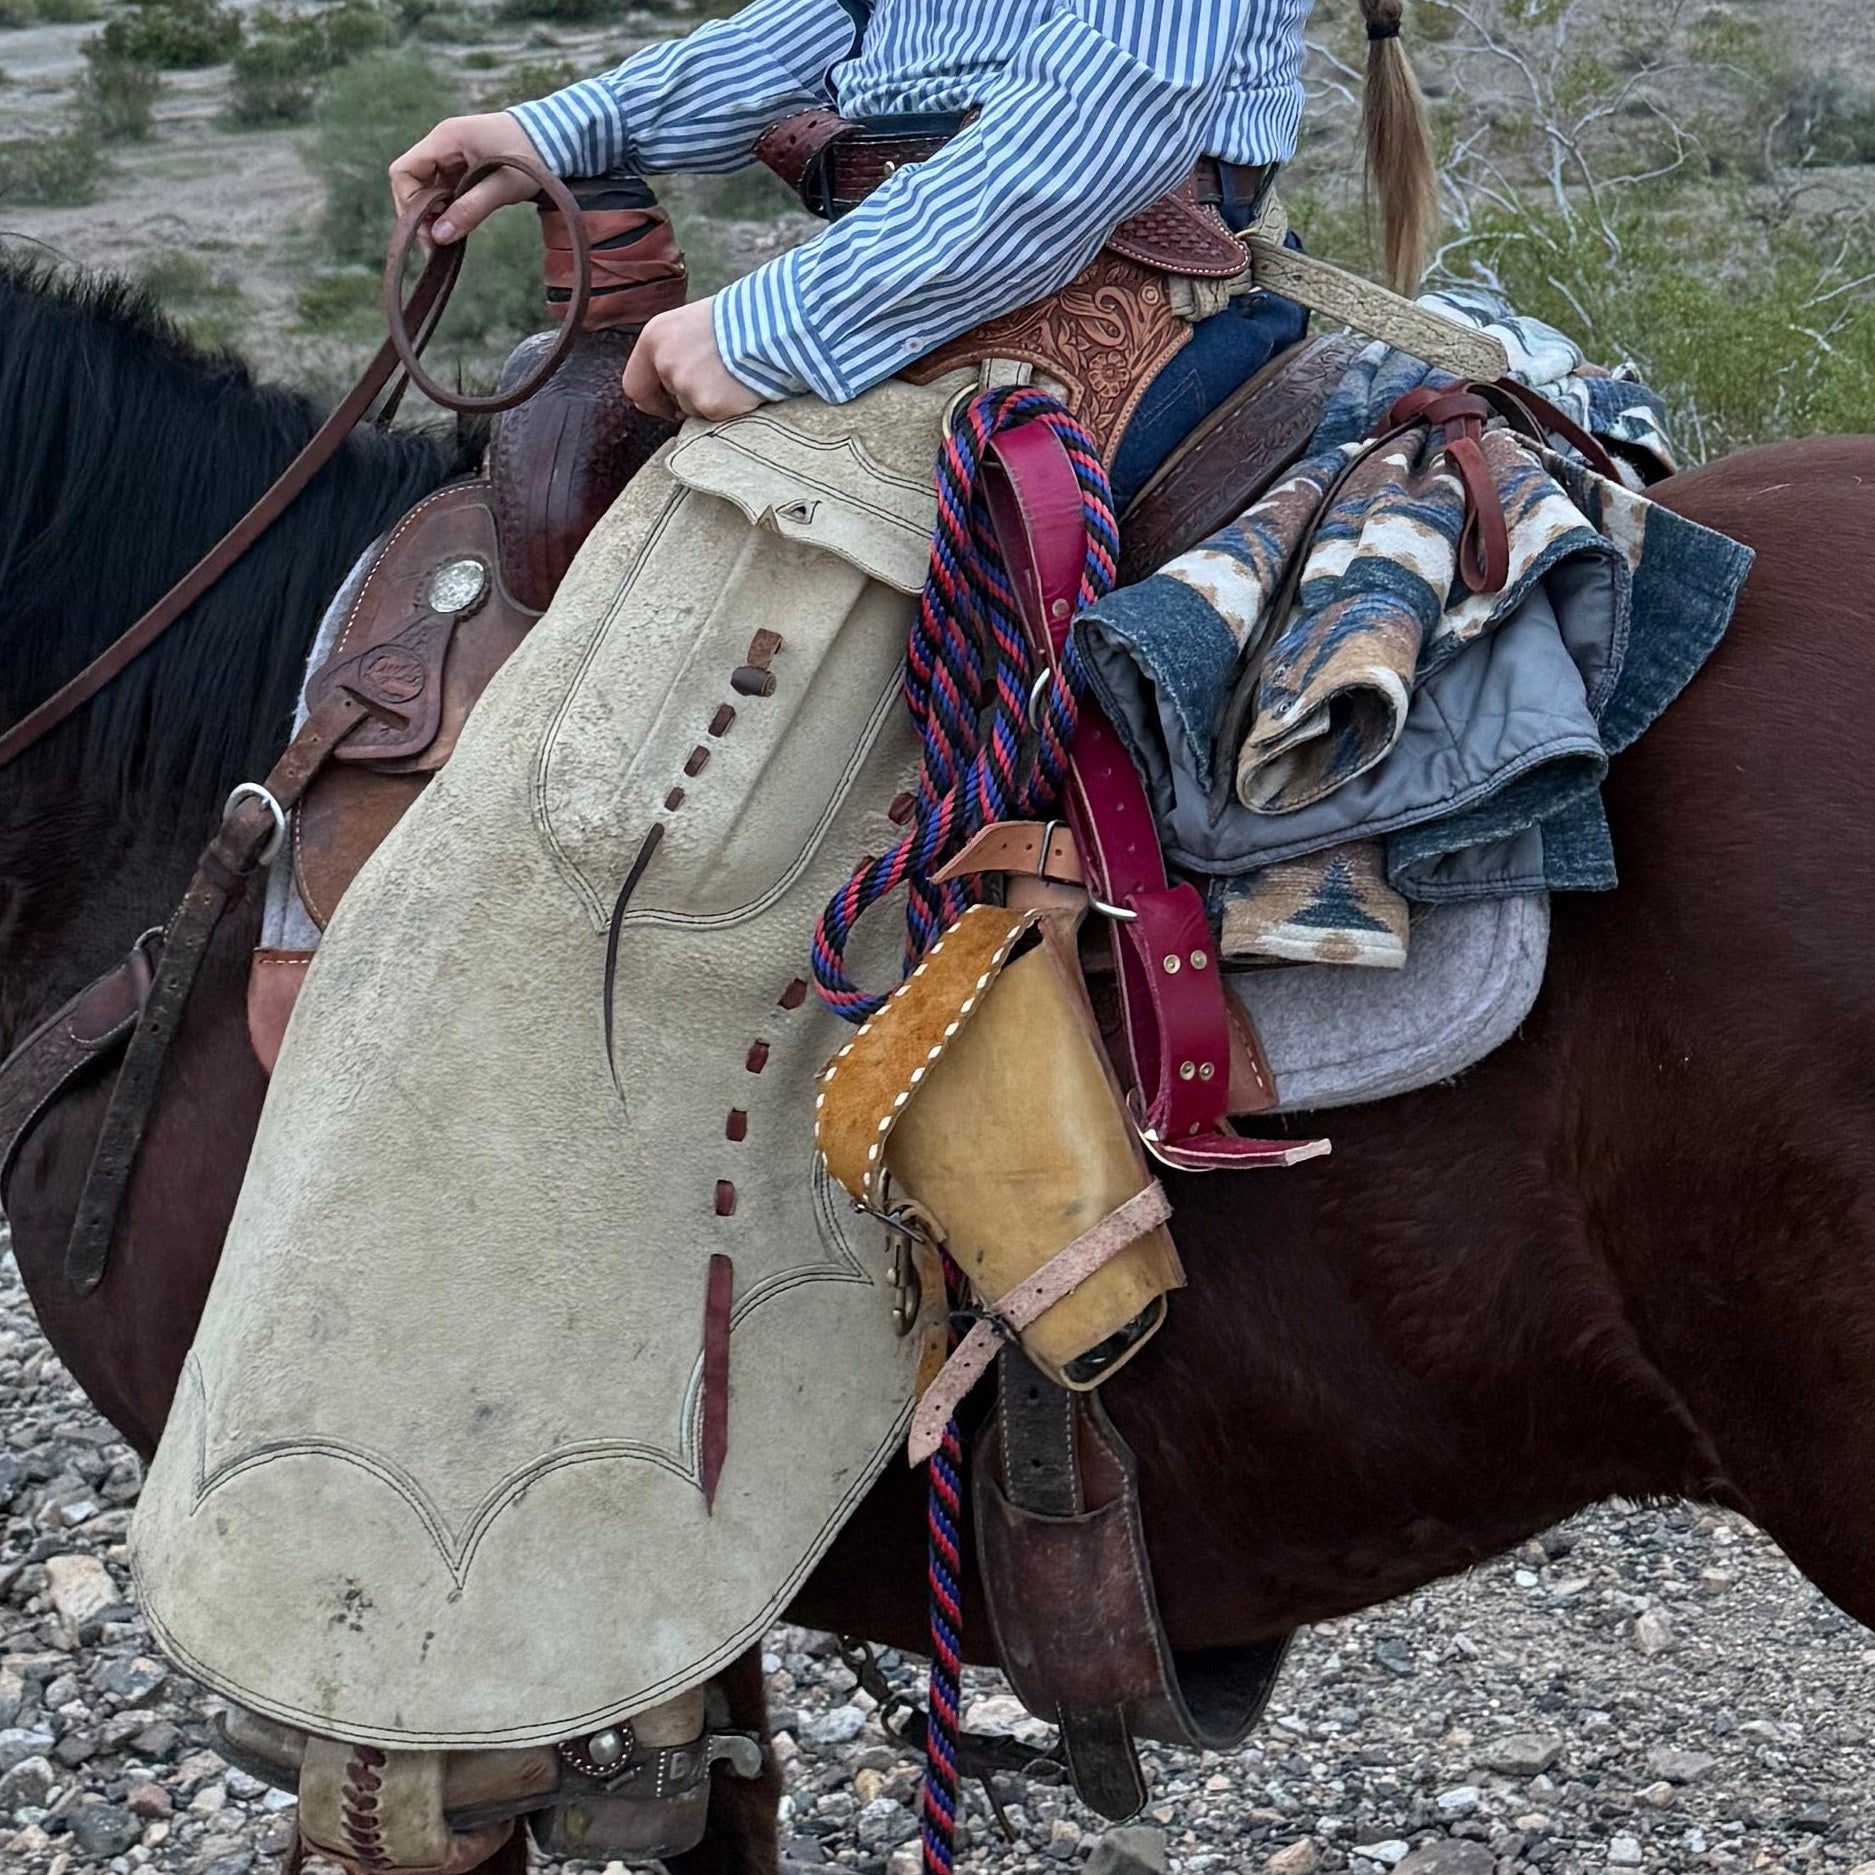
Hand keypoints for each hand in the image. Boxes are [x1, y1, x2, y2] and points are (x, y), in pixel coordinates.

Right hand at [389, 112, 543, 244]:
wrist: (557, 138)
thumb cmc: (534, 155)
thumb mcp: (504, 186)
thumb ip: (471, 209)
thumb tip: (439, 237)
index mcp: (446, 138)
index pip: (404, 170)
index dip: (408, 203)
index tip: (428, 232)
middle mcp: (443, 143)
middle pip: (412, 182)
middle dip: (420, 215)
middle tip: (437, 246)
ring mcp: (452, 155)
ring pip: (427, 189)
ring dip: (434, 216)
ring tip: (447, 241)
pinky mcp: (463, 167)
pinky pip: (445, 191)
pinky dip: (448, 211)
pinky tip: (458, 228)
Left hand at [623, 298, 764, 422]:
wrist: (770, 325)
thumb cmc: (735, 319)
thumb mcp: (691, 324)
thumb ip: (674, 350)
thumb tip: (667, 381)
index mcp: (654, 338)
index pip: (634, 384)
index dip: (650, 399)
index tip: (664, 405)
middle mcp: (664, 363)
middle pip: (669, 398)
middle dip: (688, 397)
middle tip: (713, 384)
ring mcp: (686, 386)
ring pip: (693, 409)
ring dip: (710, 400)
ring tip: (732, 376)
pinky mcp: (709, 405)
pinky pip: (714, 417)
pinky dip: (728, 407)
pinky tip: (741, 386)